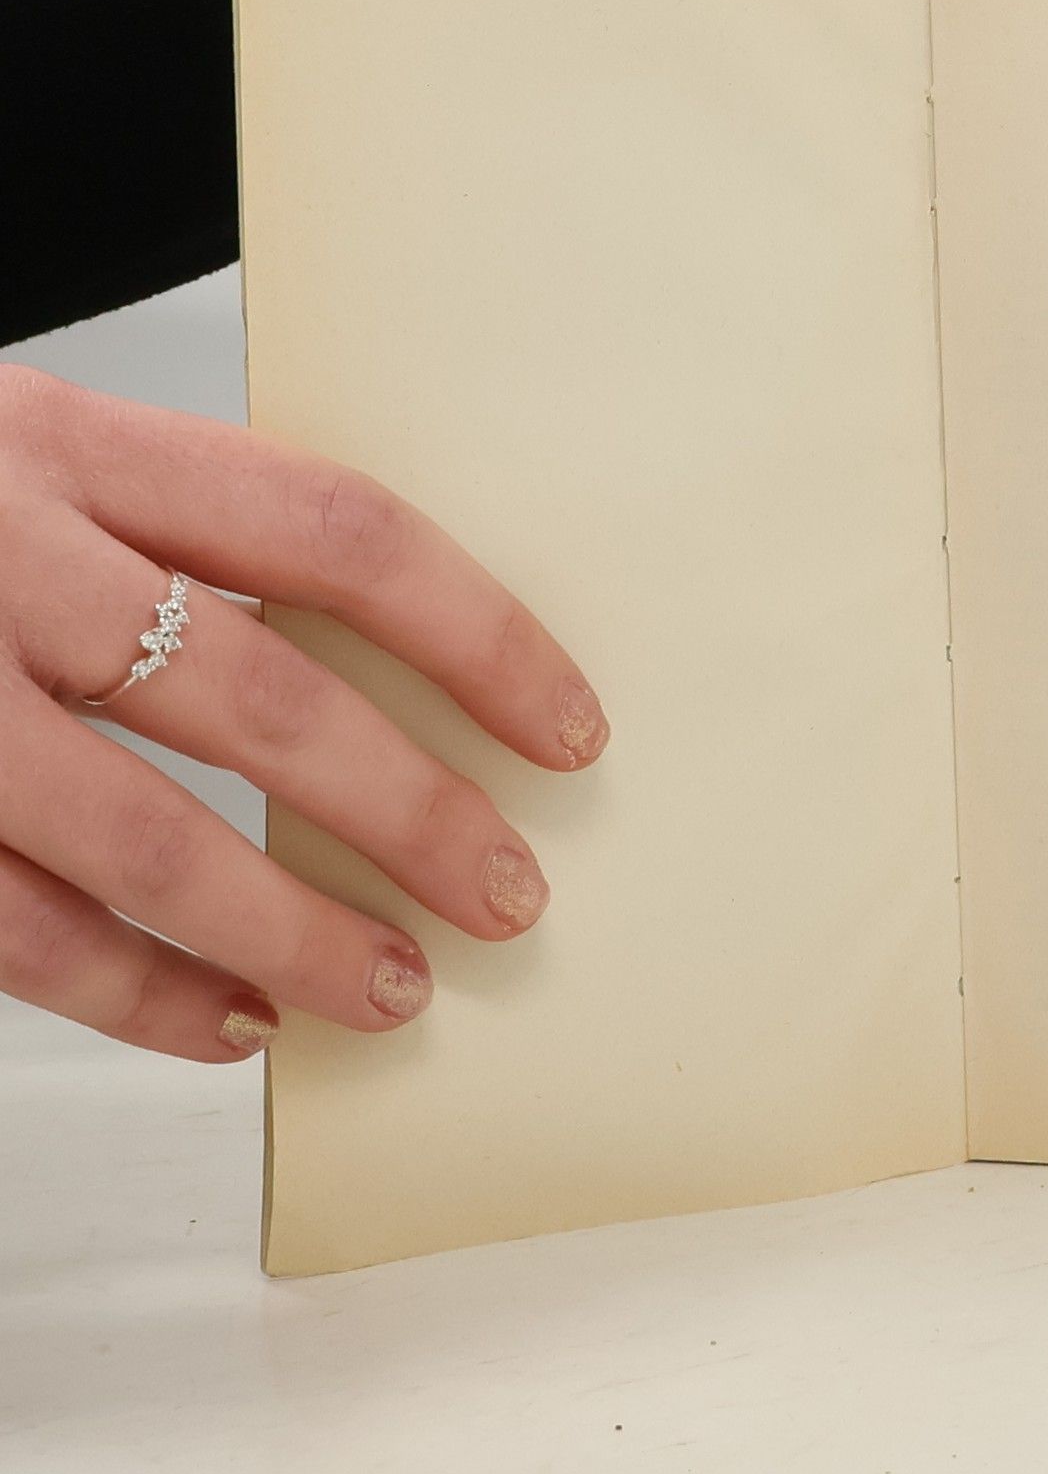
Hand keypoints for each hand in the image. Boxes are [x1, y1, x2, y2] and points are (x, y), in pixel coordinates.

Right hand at [0, 366, 607, 1061]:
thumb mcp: (28, 446)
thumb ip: (168, 526)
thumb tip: (372, 651)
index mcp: (76, 447)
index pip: (339, 535)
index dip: (477, 636)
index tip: (566, 726)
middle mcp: (4, 558)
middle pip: (265, 696)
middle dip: (411, 811)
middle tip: (508, 894)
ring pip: (143, 837)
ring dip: (290, 932)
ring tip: (397, 987)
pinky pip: (13, 924)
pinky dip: (133, 992)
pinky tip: (229, 1027)